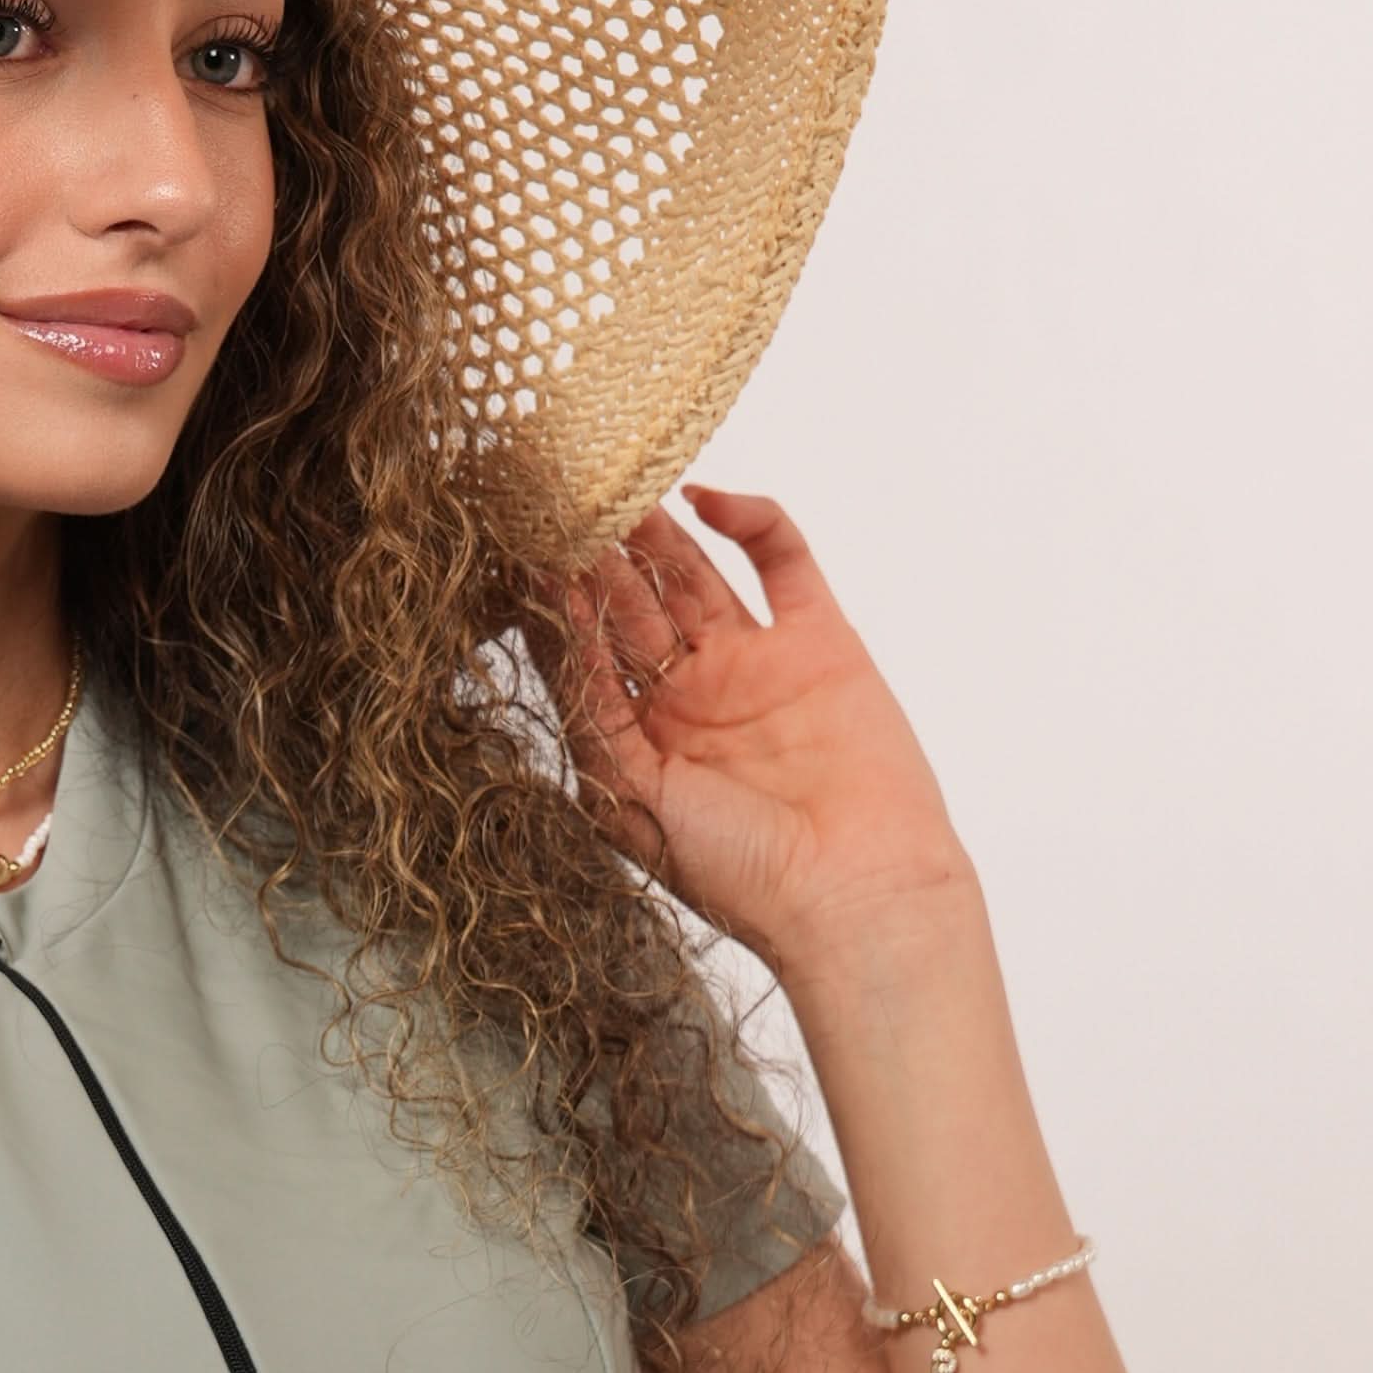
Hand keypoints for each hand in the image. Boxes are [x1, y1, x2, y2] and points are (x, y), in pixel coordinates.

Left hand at [545, 487, 974, 977]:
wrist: (857, 894)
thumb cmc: (741, 873)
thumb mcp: (632, 799)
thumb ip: (590, 714)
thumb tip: (550, 629)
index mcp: (641, 739)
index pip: (584, 651)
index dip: (553, 602)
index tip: (515, 547)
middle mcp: (691, 697)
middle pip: (630, 602)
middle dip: (594, 552)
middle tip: (557, 490)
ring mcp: (756, 664)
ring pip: (692, 574)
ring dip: (653, 529)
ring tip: (610, 478)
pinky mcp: (821, 641)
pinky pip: (783, 562)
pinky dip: (751, 521)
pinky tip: (704, 497)